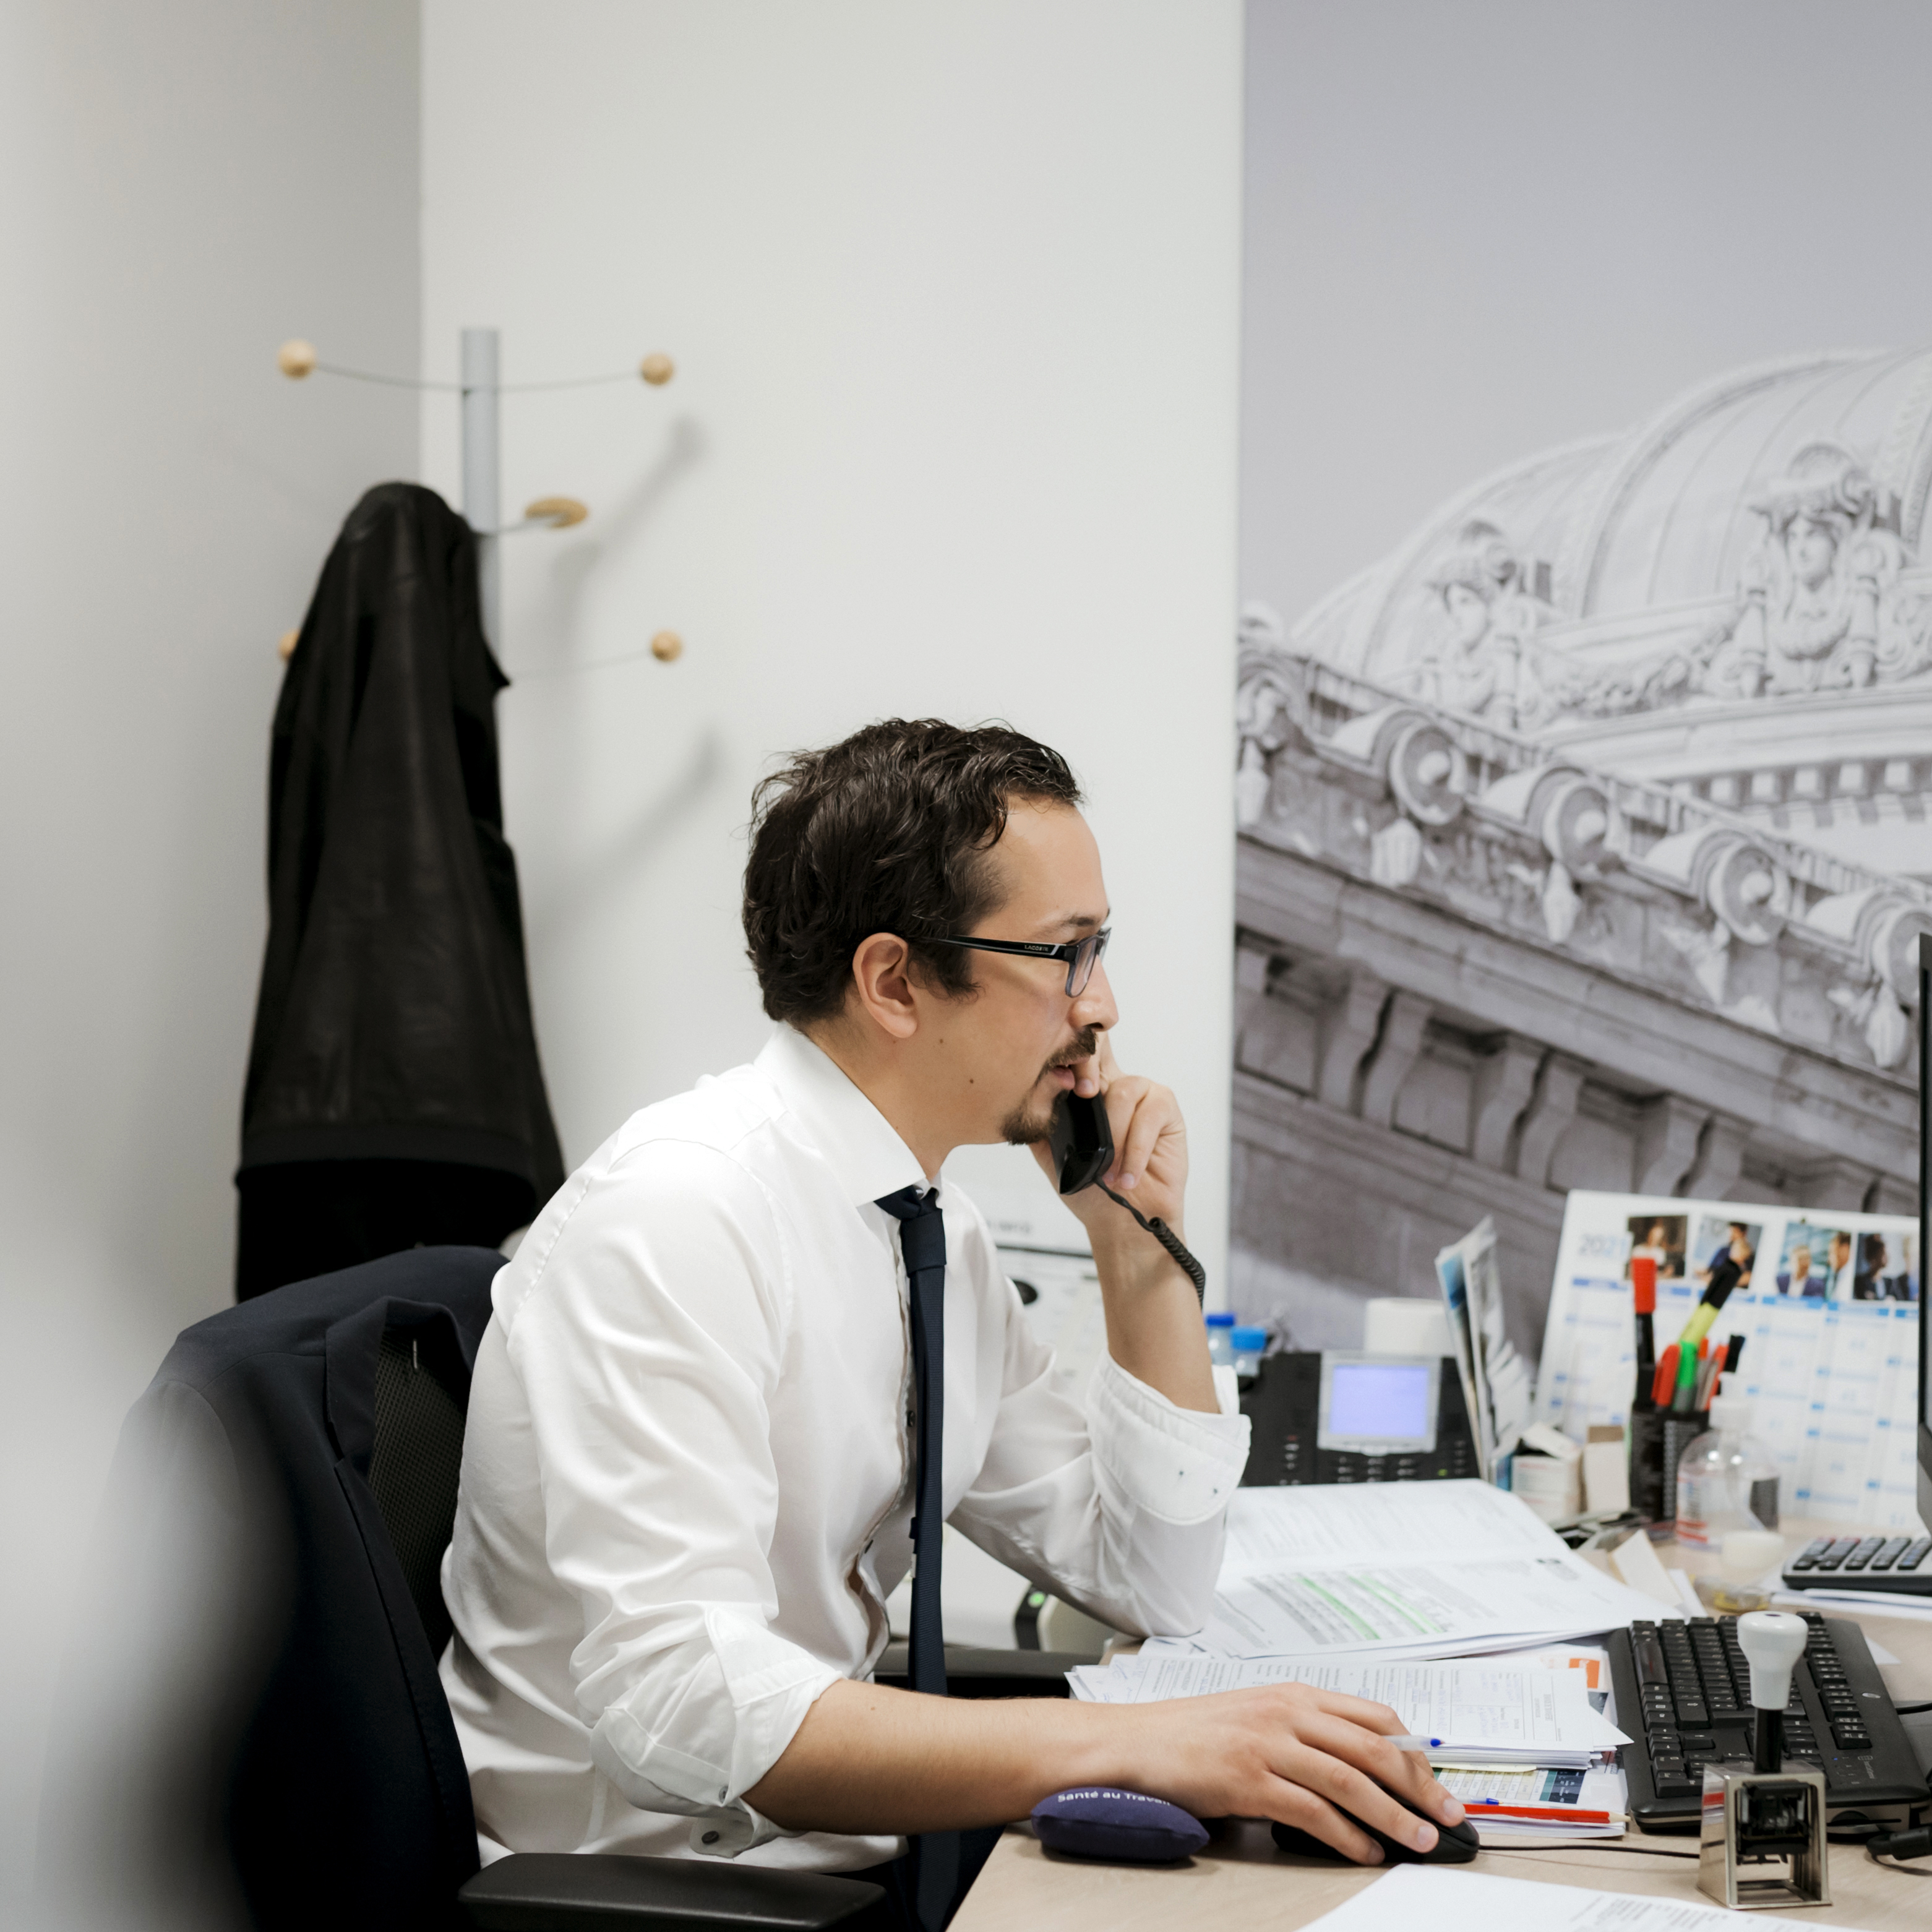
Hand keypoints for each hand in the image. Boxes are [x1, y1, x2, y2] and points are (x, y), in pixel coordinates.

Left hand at [1027, 1034, 1188, 1238]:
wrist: (1118, 1221)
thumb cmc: (1089, 1188)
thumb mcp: (1052, 1152)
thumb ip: (1042, 1119)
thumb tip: (1032, 1086)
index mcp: (1085, 1089)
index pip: (1077, 1049)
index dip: (1069, 1046)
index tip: (1057, 1067)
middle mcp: (1114, 1083)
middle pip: (1102, 1049)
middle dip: (1087, 1068)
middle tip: (1083, 1096)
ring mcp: (1143, 1093)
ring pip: (1123, 1093)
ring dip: (1114, 1138)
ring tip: (1108, 1173)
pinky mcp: (1166, 1110)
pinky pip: (1149, 1117)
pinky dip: (1135, 1151)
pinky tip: (1127, 1176)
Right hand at [1118, 1684, 1465, 1862]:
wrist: (1137, 1742)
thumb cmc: (1195, 1734)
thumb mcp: (1259, 1717)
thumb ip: (1306, 1732)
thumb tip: (1365, 1768)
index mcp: (1294, 1694)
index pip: (1374, 1717)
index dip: (1414, 1753)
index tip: (1438, 1785)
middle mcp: (1286, 1713)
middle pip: (1372, 1748)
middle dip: (1419, 1787)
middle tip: (1446, 1819)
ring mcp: (1267, 1744)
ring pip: (1349, 1781)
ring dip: (1392, 1816)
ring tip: (1417, 1842)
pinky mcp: (1247, 1780)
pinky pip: (1311, 1811)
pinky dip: (1346, 1836)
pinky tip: (1363, 1852)